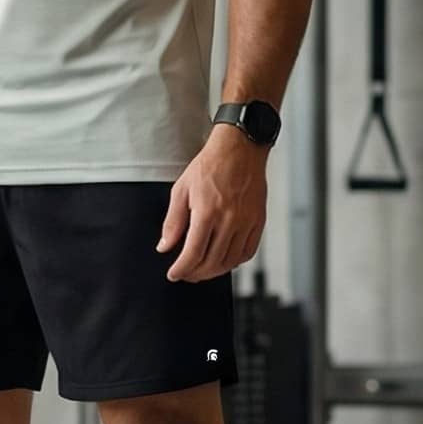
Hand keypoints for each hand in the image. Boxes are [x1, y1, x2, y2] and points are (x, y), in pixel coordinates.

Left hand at [157, 128, 266, 281]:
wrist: (239, 149)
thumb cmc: (210, 166)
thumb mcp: (182, 190)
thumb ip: (173, 222)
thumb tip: (164, 247)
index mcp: (207, 212)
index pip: (193, 253)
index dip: (182, 269)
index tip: (174, 274)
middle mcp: (229, 219)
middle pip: (212, 262)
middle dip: (195, 273)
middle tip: (186, 274)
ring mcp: (246, 222)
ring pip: (230, 261)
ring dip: (214, 271)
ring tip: (202, 270)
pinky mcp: (258, 221)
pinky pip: (248, 252)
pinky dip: (235, 262)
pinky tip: (224, 260)